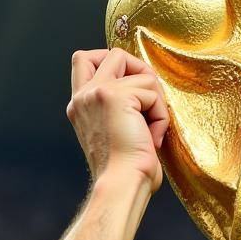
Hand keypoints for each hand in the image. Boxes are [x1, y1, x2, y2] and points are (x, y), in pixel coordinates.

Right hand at [67, 48, 169, 191]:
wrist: (122, 185)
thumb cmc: (126, 172)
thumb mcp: (117, 132)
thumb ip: (121, 108)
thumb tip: (148, 88)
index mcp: (80, 106)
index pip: (84, 59)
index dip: (112, 61)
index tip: (132, 90)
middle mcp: (84, 96)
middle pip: (115, 54)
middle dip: (141, 72)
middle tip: (149, 103)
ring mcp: (97, 93)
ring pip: (140, 71)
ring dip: (156, 100)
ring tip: (151, 130)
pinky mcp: (114, 96)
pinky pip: (152, 91)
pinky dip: (160, 115)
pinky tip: (152, 138)